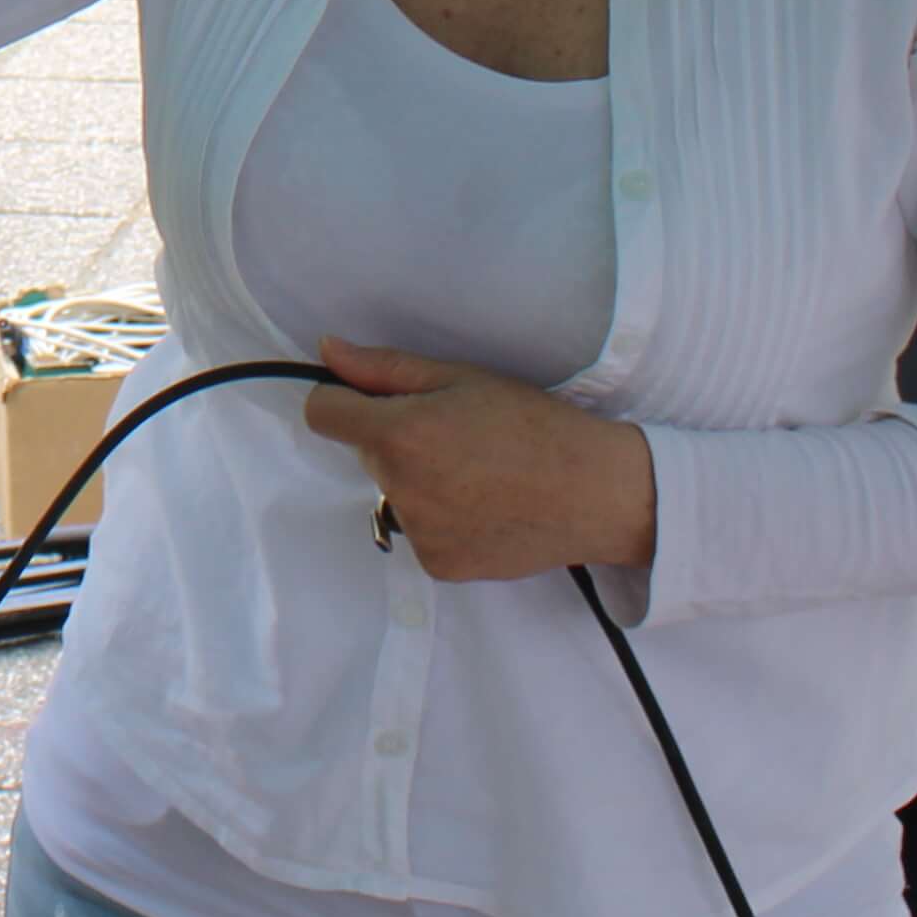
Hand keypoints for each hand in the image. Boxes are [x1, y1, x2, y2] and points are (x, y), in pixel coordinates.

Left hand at [295, 338, 657, 581]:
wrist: (594, 492)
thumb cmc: (533, 424)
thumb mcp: (462, 379)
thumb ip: (384, 368)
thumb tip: (326, 350)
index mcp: (399, 434)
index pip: (322, 415)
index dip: (342, 400)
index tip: (375, 401)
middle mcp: (398, 488)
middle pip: (367, 455)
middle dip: (396, 441)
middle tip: (458, 435)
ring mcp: (418, 533)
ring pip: (395, 495)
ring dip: (420, 482)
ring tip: (480, 475)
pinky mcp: (439, 566)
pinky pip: (421, 533)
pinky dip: (443, 520)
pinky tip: (486, 508)